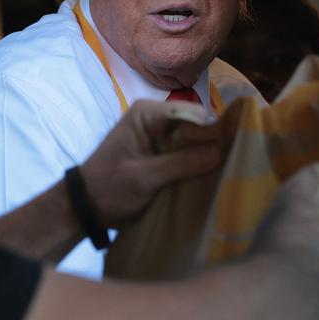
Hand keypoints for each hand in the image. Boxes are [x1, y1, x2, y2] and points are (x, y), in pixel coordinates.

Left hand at [79, 99, 222, 227]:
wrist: (86, 207)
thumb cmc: (109, 187)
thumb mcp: (145, 177)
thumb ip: (182, 163)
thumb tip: (221, 151)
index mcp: (147, 113)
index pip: (192, 114)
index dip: (213, 132)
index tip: (233, 152)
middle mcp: (154, 116)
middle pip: (195, 126)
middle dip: (211, 145)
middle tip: (232, 165)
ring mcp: (157, 133)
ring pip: (192, 140)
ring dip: (204, 156)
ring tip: (224, 172)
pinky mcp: (159, 150)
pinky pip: (185, 151)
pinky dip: (194, 163)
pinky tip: (208, 177)